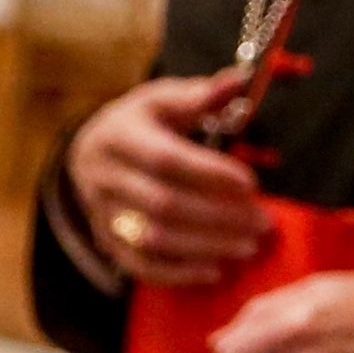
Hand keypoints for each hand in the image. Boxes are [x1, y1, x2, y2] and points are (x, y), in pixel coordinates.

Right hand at [66, 72, 266, 287]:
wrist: (90, 151)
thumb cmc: (139, 123)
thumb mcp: (161, 99)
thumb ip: (199, 94)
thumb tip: (240, 79)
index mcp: (118, 136)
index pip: (165, 159)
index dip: (210, 174)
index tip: (251, 184)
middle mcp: (103, 176)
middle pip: (162, 203)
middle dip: (218, 216)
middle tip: (263, 222)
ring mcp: (102, 212)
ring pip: (152, 238)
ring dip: (206, 246)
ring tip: (249, 246)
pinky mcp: (107, 239)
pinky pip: (139, 264)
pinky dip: (178, 273)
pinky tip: (215, 271)